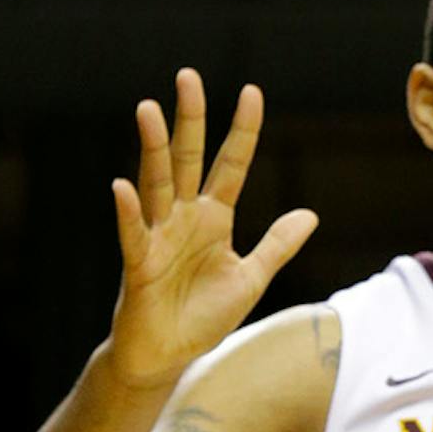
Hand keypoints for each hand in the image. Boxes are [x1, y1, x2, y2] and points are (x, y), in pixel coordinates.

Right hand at [105, 68, 318, 388]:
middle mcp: (183, 218)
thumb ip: (277, 245)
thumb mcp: (252, 278)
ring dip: (152, 149)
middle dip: (189, 120)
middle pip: (188, 160)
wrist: (167, 354)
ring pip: (156, 185)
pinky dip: (129, 212)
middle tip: (188, 76)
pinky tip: (122, 186)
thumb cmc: (204, 315)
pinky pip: (133, 234)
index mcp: (214, 218)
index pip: (231, 165)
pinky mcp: (139, 265)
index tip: (252, 92)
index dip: (242, 131)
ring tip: (148, 109)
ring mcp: (158, 237)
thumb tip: (310, 214)